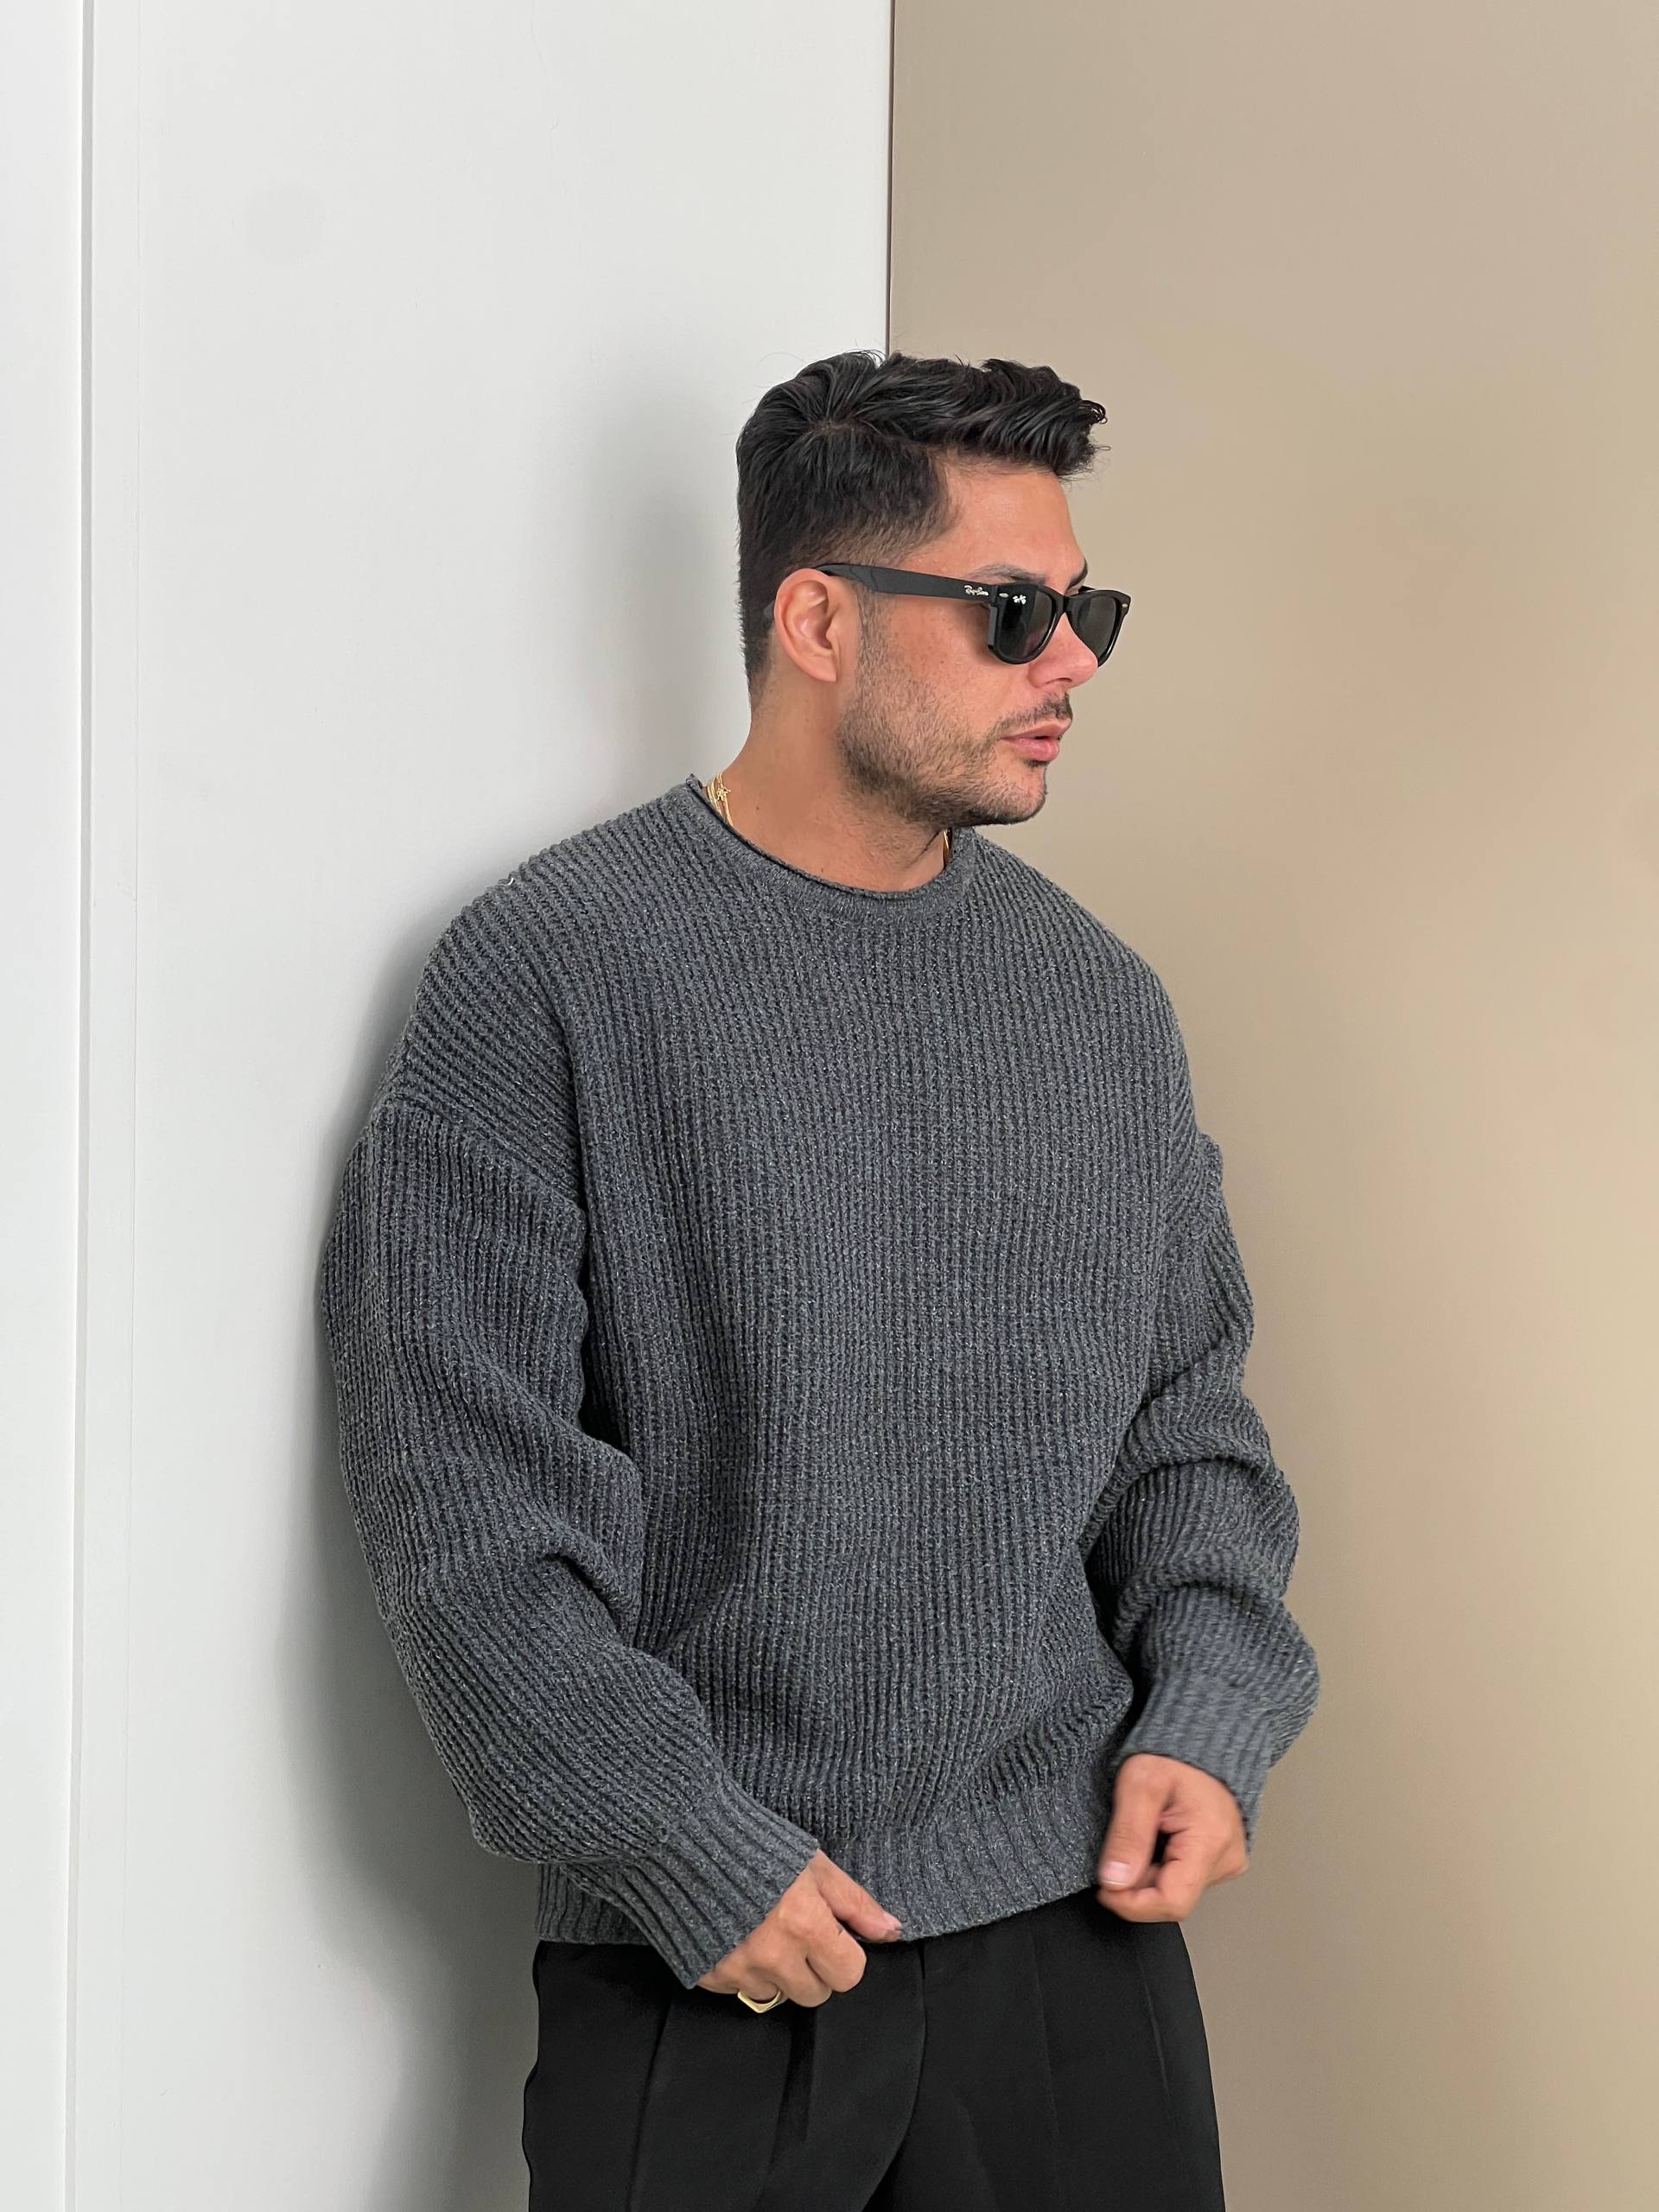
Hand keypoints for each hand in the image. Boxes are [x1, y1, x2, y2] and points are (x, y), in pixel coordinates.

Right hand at [696, 1850, 904, 2007]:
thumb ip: (854, 1902)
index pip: (848, 1975)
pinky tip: (736, 1935)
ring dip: (776, 1971)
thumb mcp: (813, 1864)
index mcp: (805, 1924)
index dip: (845, 1955)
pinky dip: (743, 1970)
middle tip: (796, 1932)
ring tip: (761, 1929)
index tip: (831, 1935)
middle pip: (815, 1994)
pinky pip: (740, 1990)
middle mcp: (773, 1955)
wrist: (682, 1839)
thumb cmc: (754, 1843)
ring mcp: (738, 1970)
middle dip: (813, 1969)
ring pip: (777, 1994)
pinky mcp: (709, 1976)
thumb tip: (891, 1931)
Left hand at [1094, 1753, 1248, 1920]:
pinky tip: (1157, 1838)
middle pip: (1172, 1899)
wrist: (1198, 1737)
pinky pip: (1184, 1878)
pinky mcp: (1220, 1860)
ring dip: (1148, 1874)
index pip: (1172, 1902)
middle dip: (1136, 1885)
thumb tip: (1114, 1881)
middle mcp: (1226, 1858)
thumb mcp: (1139, 1785)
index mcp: (1211, 1841)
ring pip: (1176, 1891)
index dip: (1133, 1904)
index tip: (1105, 1889)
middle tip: (1119, 1849)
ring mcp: (1226, 1861)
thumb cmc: (1173, 1755)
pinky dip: (1161, 1866)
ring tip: (1143, 1834)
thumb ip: (1127, 1835)